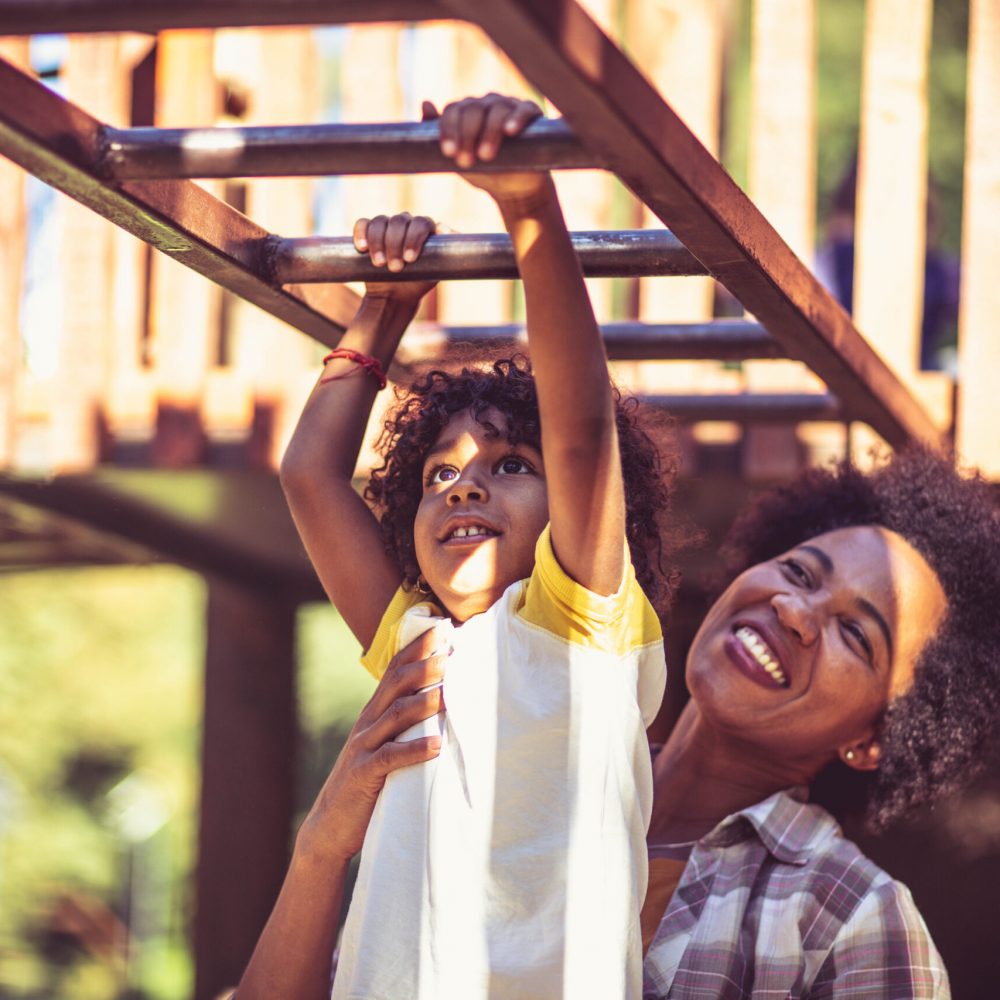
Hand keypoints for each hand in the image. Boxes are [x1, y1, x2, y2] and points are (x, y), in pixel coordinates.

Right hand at [295, 627, 448, 863]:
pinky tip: (437, 746)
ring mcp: (363, 747)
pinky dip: (414, 750)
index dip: (417, 648)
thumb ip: (406, 722)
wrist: (329, 827)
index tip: (442, 629)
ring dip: (424, 702)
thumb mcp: (385, 744)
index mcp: (374, 712)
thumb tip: (444, 699)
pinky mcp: (364, 775)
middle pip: (396, 685)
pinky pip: (390, 758)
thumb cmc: (368, 782)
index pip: (395, 670)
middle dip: (423, 665)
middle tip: (450, 652)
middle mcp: (367, 723)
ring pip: (395, 716)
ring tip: (448, 692)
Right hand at [354, 212, 440, 303]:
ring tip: (380, 264)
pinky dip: (361, 233)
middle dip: (396, 245)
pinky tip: (362, 247)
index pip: (421, 223)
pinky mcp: (368, 233)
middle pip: (400, 222)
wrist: (396, 296)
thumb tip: (451, 233)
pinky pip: (363, 224)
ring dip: (379, 242)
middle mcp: (406, 223)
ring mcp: (386, 226)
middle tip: (396, 268)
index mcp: (424, 229)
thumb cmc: (419, 281)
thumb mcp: (437, 270)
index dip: (415, 238)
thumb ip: (448, 253)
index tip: (411, 259)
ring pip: (380, 222)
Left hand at [425, 94, 549, 203]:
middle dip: (467, 135)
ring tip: (486, 155)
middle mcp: (487, 104)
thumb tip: (425, 103)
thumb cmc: (485, 170)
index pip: (454, 111)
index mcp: (468, 111)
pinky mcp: (531, 114)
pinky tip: (510, 131)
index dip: (449, 130)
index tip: (449, 153)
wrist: (514, 189)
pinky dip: (516, 118)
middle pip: (473, 109)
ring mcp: (510, 106)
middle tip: (466, 161)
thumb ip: (439, 134)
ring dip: (489, 132)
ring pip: (496, 110)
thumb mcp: (459, 157)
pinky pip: (523, 110)